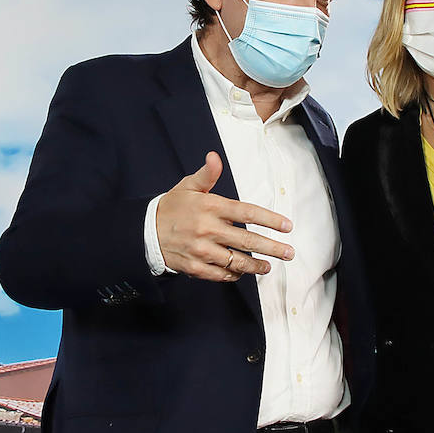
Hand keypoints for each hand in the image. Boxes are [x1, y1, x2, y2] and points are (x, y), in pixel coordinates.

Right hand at [155, 152, 293, 282]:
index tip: (287, 226)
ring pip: (236, 261)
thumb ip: (206, 174)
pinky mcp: (194, 267)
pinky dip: (233, 275)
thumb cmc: (171, 207)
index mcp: (210, 207)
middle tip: (289, 252)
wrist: (144, 231)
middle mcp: (208, 229)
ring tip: (268, 267)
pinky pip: (220, 274)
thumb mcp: (187, 187)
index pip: (247, 212)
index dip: (270, 219)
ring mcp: (201, 250)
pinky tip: (242, 273)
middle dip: (272, 247)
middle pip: (248, 240)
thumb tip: (214, 157)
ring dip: (256, 265)